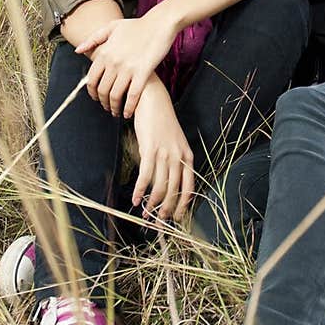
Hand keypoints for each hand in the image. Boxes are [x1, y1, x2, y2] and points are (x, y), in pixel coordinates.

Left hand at [75, 8, 177, 116]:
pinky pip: (133, 96)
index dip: (92, 92)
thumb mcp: (111, 27)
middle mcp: (113, 62)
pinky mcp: (143, 73)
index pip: (92, 79)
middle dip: (103, 102)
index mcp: (105, 53)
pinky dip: (129, 107)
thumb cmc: (137, 25)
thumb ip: (93, 39)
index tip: (95, 97)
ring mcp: (128, 68)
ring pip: (115, 95)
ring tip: (116, 112)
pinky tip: (128, 113)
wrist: (159, 24)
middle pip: (102, 90)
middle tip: (106, 106)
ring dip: (114, 107)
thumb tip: (78, 51)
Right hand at [131, 80, 195, 222]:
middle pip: (174, 192)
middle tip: (158, 223)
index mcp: (188, 157)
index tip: (176, 218)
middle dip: (166, 210)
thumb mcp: (173, 143)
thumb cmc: (161, 123)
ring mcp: (165, 154)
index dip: (182, 205)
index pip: (189, 188)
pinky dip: (140, 191)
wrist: (153, 101)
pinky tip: (135, 200)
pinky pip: (145, 177)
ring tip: (144, 214)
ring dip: (152, 204)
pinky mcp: (150, 150)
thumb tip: (164, 183)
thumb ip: (172, 162)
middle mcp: (179, 157)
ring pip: (160, 187)